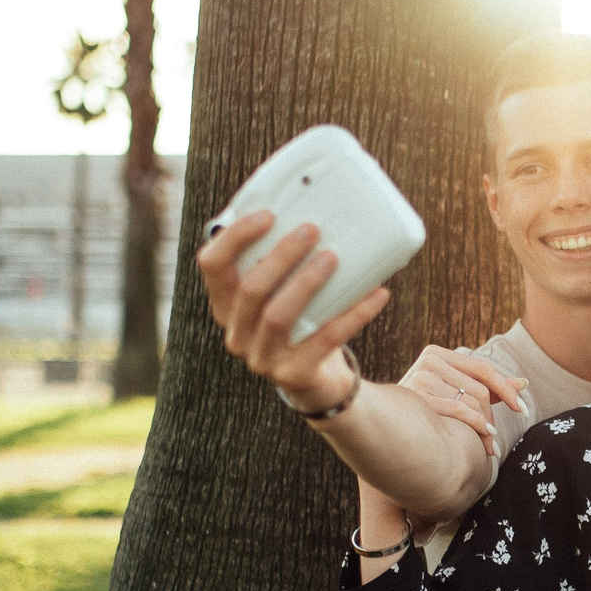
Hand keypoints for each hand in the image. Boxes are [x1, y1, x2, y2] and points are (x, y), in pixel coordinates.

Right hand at [196, 210, 390, 409]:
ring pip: (277, 317)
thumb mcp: (282, 292)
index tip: (268, 214)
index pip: (213, 265)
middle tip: (312, 230)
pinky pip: (324, 341)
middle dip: (281, 256)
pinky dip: (353, 315)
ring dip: (306, 283)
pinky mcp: (293, 376)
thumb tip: (314, 210)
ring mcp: (261, 358)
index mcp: (226, 303)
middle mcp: (237, 332)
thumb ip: (282, 260)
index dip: (235, 237)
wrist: (317, 381)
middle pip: (249, 289)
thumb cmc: (300, 323)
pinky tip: (377, 294)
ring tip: (333, 258)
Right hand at [397, 345, 529, 457]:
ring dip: (486, 427)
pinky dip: (477, 426)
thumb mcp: (455, 394)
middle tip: (499, 438)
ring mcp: (421, 376)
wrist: (385, 431)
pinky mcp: (417, 395)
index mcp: (437, 354)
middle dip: (494, 415)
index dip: (506, 389)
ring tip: (491, 447)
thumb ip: (487, 387)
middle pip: (479, 388)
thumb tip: (524, 384)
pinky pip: (459, 410)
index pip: (482, 369)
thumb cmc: (424, 413)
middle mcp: (429, 361)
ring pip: (471, 401)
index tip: (523, 410)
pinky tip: (484, 442)